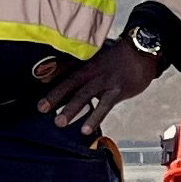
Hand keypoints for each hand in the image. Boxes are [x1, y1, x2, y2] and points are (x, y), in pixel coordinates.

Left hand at [39, 35, 163, 135]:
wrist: (143, 51)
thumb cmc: (118, 55)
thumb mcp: (98, 53)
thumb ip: (79, 64)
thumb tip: (56, 71)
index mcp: (86, 59)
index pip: (65, 66)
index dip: (51, 73)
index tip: (37, 81)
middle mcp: (93, 68)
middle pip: (71, 82)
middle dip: (55, 96)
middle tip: (41, 108)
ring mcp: (105, 80)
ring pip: (85, 95)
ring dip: (71, 109)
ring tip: (59, 122)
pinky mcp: (118, 90)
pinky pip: (104, 106)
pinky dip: (94, 118)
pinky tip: (85, 129)